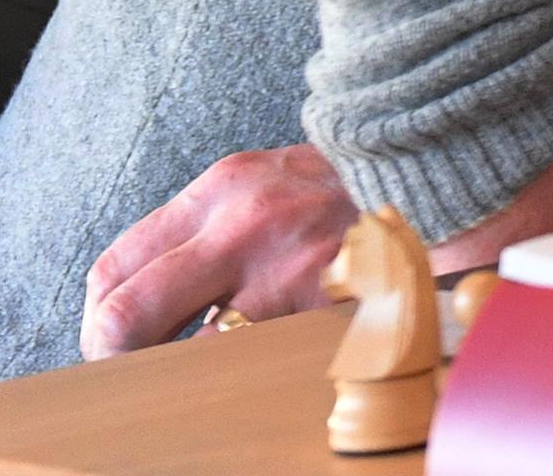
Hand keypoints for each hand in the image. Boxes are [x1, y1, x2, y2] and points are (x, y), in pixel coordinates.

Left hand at [80, 144, 358, 358]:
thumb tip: (153, 288)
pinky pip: (255, 363)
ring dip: (179, 372)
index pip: (117, 266)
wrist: (451, 175)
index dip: (101, 319)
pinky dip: (243, 376)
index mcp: (225, 188)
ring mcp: (286, 270)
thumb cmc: (360, 189)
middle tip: (133, 375)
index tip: (112, 345)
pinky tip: (256, 372)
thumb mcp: (277, 180)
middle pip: (126, 312)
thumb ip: (219, 223)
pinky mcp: (328, 307)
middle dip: (117, 357)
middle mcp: (243, 223)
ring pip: (185, 351)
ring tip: (194, 377)